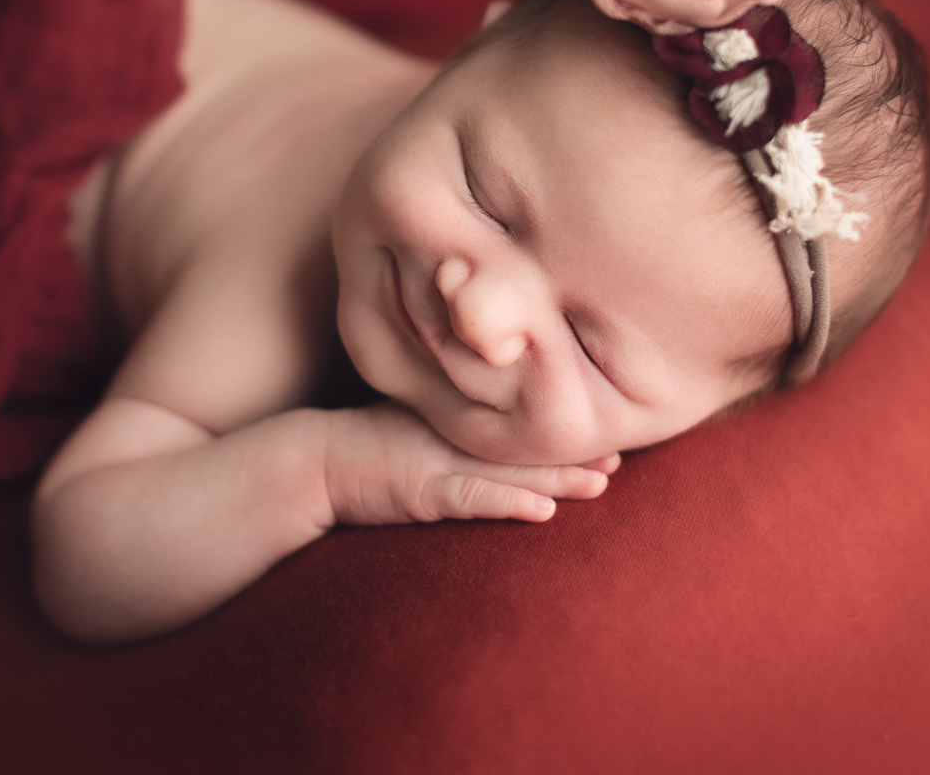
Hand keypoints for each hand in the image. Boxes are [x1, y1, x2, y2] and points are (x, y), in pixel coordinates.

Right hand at [322, 402, 615, 526]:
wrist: (310, 462)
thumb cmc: (360, 444)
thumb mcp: (411, 421)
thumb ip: (447, 420)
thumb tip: (488, 425)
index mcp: (454, 417)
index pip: (516, 421)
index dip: (559, 429)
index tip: (602, 428)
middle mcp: (453, 434)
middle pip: (524, 445)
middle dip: (573, 453)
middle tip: (619, 456)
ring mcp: (439, 461)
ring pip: (510, 472)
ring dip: (558, 480)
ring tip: (601, 483)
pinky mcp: (422, 491)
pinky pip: (473, 500)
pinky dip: (509, 505)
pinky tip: (543, 513)